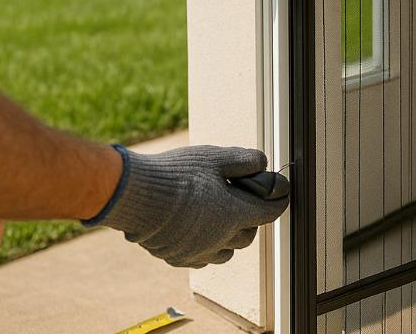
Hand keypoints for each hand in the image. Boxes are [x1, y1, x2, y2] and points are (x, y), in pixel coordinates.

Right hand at [84, 145, 288, 267]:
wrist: (134, 195)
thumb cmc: (176, 175)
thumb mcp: (216, 157)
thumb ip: (245, 160)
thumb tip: (263, 163)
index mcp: (234, 214)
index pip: (270, 213)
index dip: (278, 201)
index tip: (280, 194)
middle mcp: (220, 239)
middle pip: (248, 235)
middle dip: (251, 219)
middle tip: (241, 200)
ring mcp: (198, 252)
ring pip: (226, 252)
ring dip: (229, 237)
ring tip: (219, 217)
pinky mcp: (177, 257)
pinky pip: (201, 258)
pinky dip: (206, 247)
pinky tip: (197, 230)